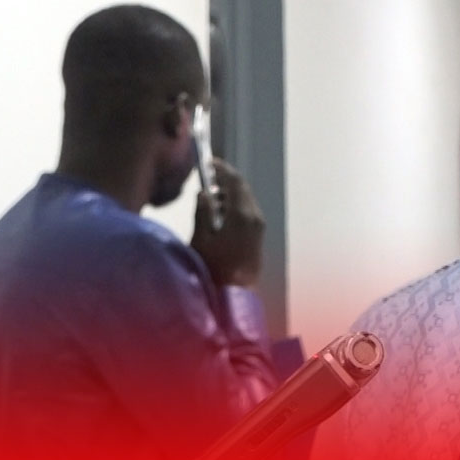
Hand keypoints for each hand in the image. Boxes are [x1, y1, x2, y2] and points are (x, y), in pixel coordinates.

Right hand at [190, 158, 265, 287]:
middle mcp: (255, 217)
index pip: (235, 181)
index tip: (209, 162)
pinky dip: (234, 207)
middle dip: (226, 181)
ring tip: (210, 197)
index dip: (222, 169)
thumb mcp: (201, 237)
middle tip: (208, 177)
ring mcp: (259, 227)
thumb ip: (203, 211)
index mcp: (242, 214)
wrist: (235, 296)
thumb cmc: (214, 268)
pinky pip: (247, 213)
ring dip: (230, 194)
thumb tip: (204, 193)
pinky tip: (219, 215)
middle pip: (242, 189)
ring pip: (245, 201)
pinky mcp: (258, 237)